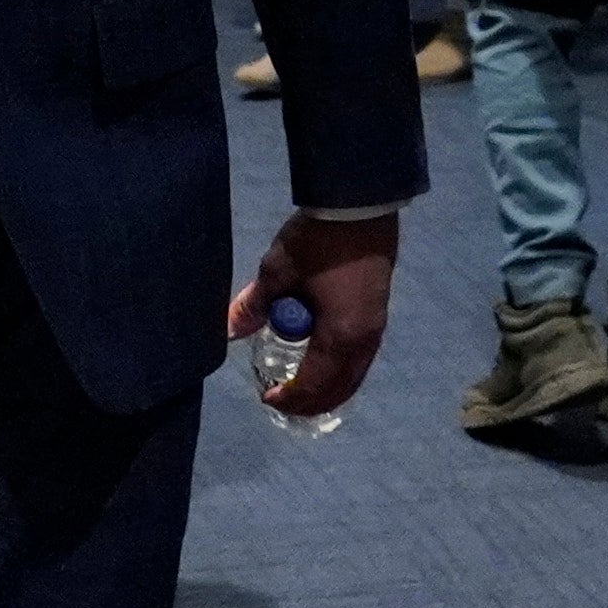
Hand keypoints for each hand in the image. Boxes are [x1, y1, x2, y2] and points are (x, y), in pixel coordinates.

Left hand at [227, 209, 397, 418]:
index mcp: (339, 337)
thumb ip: (253, 306)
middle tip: (282, 402)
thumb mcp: (278, 272)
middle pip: (339, 388)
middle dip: (310, 402)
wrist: (360, 205)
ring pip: (354, 375)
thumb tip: (228, 331)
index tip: (265, 398)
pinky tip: (324, 360)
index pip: (312, 384)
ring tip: (301, 387)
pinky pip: (360, 358)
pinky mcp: (379, 313)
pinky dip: (341, 370)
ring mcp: (376, 328)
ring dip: (328, 387)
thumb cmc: (318, 242)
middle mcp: (363, 341)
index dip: (289, 398)